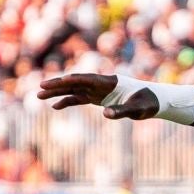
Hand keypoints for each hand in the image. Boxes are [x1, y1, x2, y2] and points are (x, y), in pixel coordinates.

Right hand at [38, 73, 153, 118]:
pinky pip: (79, 99)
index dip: (73, 80)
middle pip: (75, 83)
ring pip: (73, 90)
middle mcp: (100, 84)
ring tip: (38, 96)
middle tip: (40, 89)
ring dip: (57, 93)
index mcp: (109, 82)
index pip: (87, 79)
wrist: (154, 102)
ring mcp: (98, 91)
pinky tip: (55, 107)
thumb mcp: (137, 110)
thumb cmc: (147, 103)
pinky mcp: (98, 98)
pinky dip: (67, 101)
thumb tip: (105, 115)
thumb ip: (122, 111)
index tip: (59, 82)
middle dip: (57, 85)